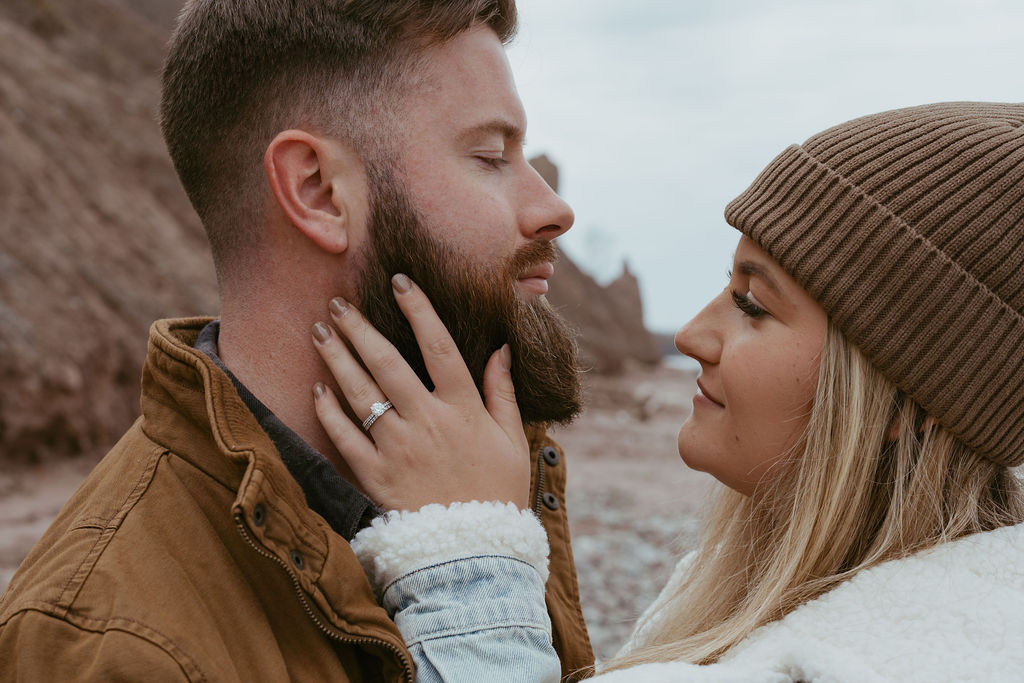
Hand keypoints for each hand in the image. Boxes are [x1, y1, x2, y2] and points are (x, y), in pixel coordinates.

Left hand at [311, 274, 530, 510]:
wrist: (475, 551)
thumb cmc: (498, 492)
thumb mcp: (512, 439)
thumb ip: (502, 392)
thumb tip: (500, 348)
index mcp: (463, 408)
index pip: (439, 345)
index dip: (419, 308)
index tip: (400, 281)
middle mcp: (427, 421)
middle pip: (387, 362)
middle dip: (360, 327)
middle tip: (338, 302)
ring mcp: (398, 448)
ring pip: (360, 393)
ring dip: (337, 358)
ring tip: (320, 331)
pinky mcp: (375, 476)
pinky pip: (345, 437)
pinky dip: (329, 411)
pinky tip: (317, 389)